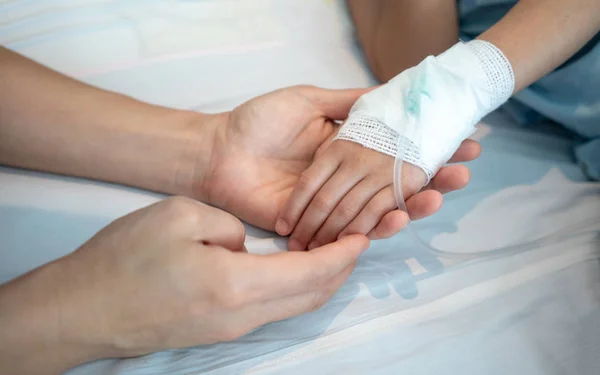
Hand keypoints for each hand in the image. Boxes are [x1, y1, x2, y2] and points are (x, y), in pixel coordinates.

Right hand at [0, 197, 368, 373]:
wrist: (84, 309)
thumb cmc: (124, 259)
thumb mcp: (180, 216)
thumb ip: (228, 226)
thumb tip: (245, 244)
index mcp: (237, 285)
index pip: (311, 272)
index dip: (342, 254)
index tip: (364, 235)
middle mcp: (241, 316)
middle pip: (311, 297)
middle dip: (340, 270)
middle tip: (356, 241)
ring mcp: (230, 330)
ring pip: (293, 306)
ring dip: (318, 281)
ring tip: (330, 251)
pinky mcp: (216, 331)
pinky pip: (270, 310)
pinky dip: (292, 289)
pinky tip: (290, 267)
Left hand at [197, 85, 479, 238]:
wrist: (219, 152)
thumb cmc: (258, 123)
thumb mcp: (306, 101)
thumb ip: (345, 103)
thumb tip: (385, 91)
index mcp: (347, 149)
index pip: (396, 152)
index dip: (428, 149)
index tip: (464, 143)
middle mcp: (346, 178)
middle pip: (395, 184)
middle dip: (431, 180)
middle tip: (463, 175)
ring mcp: (333, 203)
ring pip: (379, 210)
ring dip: (411, 206)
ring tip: (438, 198)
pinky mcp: (316, 225)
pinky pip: (348, 231)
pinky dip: (374, 227)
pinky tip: (397, 219)